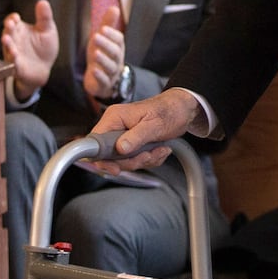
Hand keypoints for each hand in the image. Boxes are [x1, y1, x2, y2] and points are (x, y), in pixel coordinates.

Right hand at [1, 0, 58, 100]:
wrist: (44, 69)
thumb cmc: (43, 47)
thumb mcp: (47, 30)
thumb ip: (44, 17)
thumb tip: (43, 1)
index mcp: (20, 29)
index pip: (12, 21)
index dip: (12, 19)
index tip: (16, 17)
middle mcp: (14, 40)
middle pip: (8, 32)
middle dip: (8, 28)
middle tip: (10, 24)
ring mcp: (14, 53)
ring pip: (8, 47)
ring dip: (7, 43)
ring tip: (6, 39)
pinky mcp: (17, 66)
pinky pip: (13, 62)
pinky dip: (13, 59)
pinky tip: (14, 54)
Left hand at [83, 4, 126, 101]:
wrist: (103, 81)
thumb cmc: (103, 56)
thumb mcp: (103, 40)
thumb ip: (108, 25)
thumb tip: (114, 7)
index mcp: (117, 48)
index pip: (118, 40)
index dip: (111, 34)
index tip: (102, 28)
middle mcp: (117, 60)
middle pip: (115, 52)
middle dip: (106, 44)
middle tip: (96, 36)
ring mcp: (111, 73)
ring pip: (110, 67)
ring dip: (103, 60)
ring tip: (95, 53)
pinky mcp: (104, 84)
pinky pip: (104, 81)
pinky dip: (100, 76)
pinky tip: (93, 71)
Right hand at [87, 88, 201, 175]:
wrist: (182, 110)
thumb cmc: (169, 111)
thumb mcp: (153, 125)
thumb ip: (136, 137)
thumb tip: (120, 148)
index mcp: (115, 118)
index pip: (95, 141)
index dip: (101, 158)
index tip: (115, 168)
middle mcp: (116, 127)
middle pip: (110, 156)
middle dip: (131, 161)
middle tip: (147, 155)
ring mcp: (123, 136)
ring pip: (124, 161)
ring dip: (144, 160)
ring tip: (158, 149)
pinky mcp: (132, 144)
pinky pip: (135, 160)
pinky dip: (149, 159)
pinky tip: (159, 149)